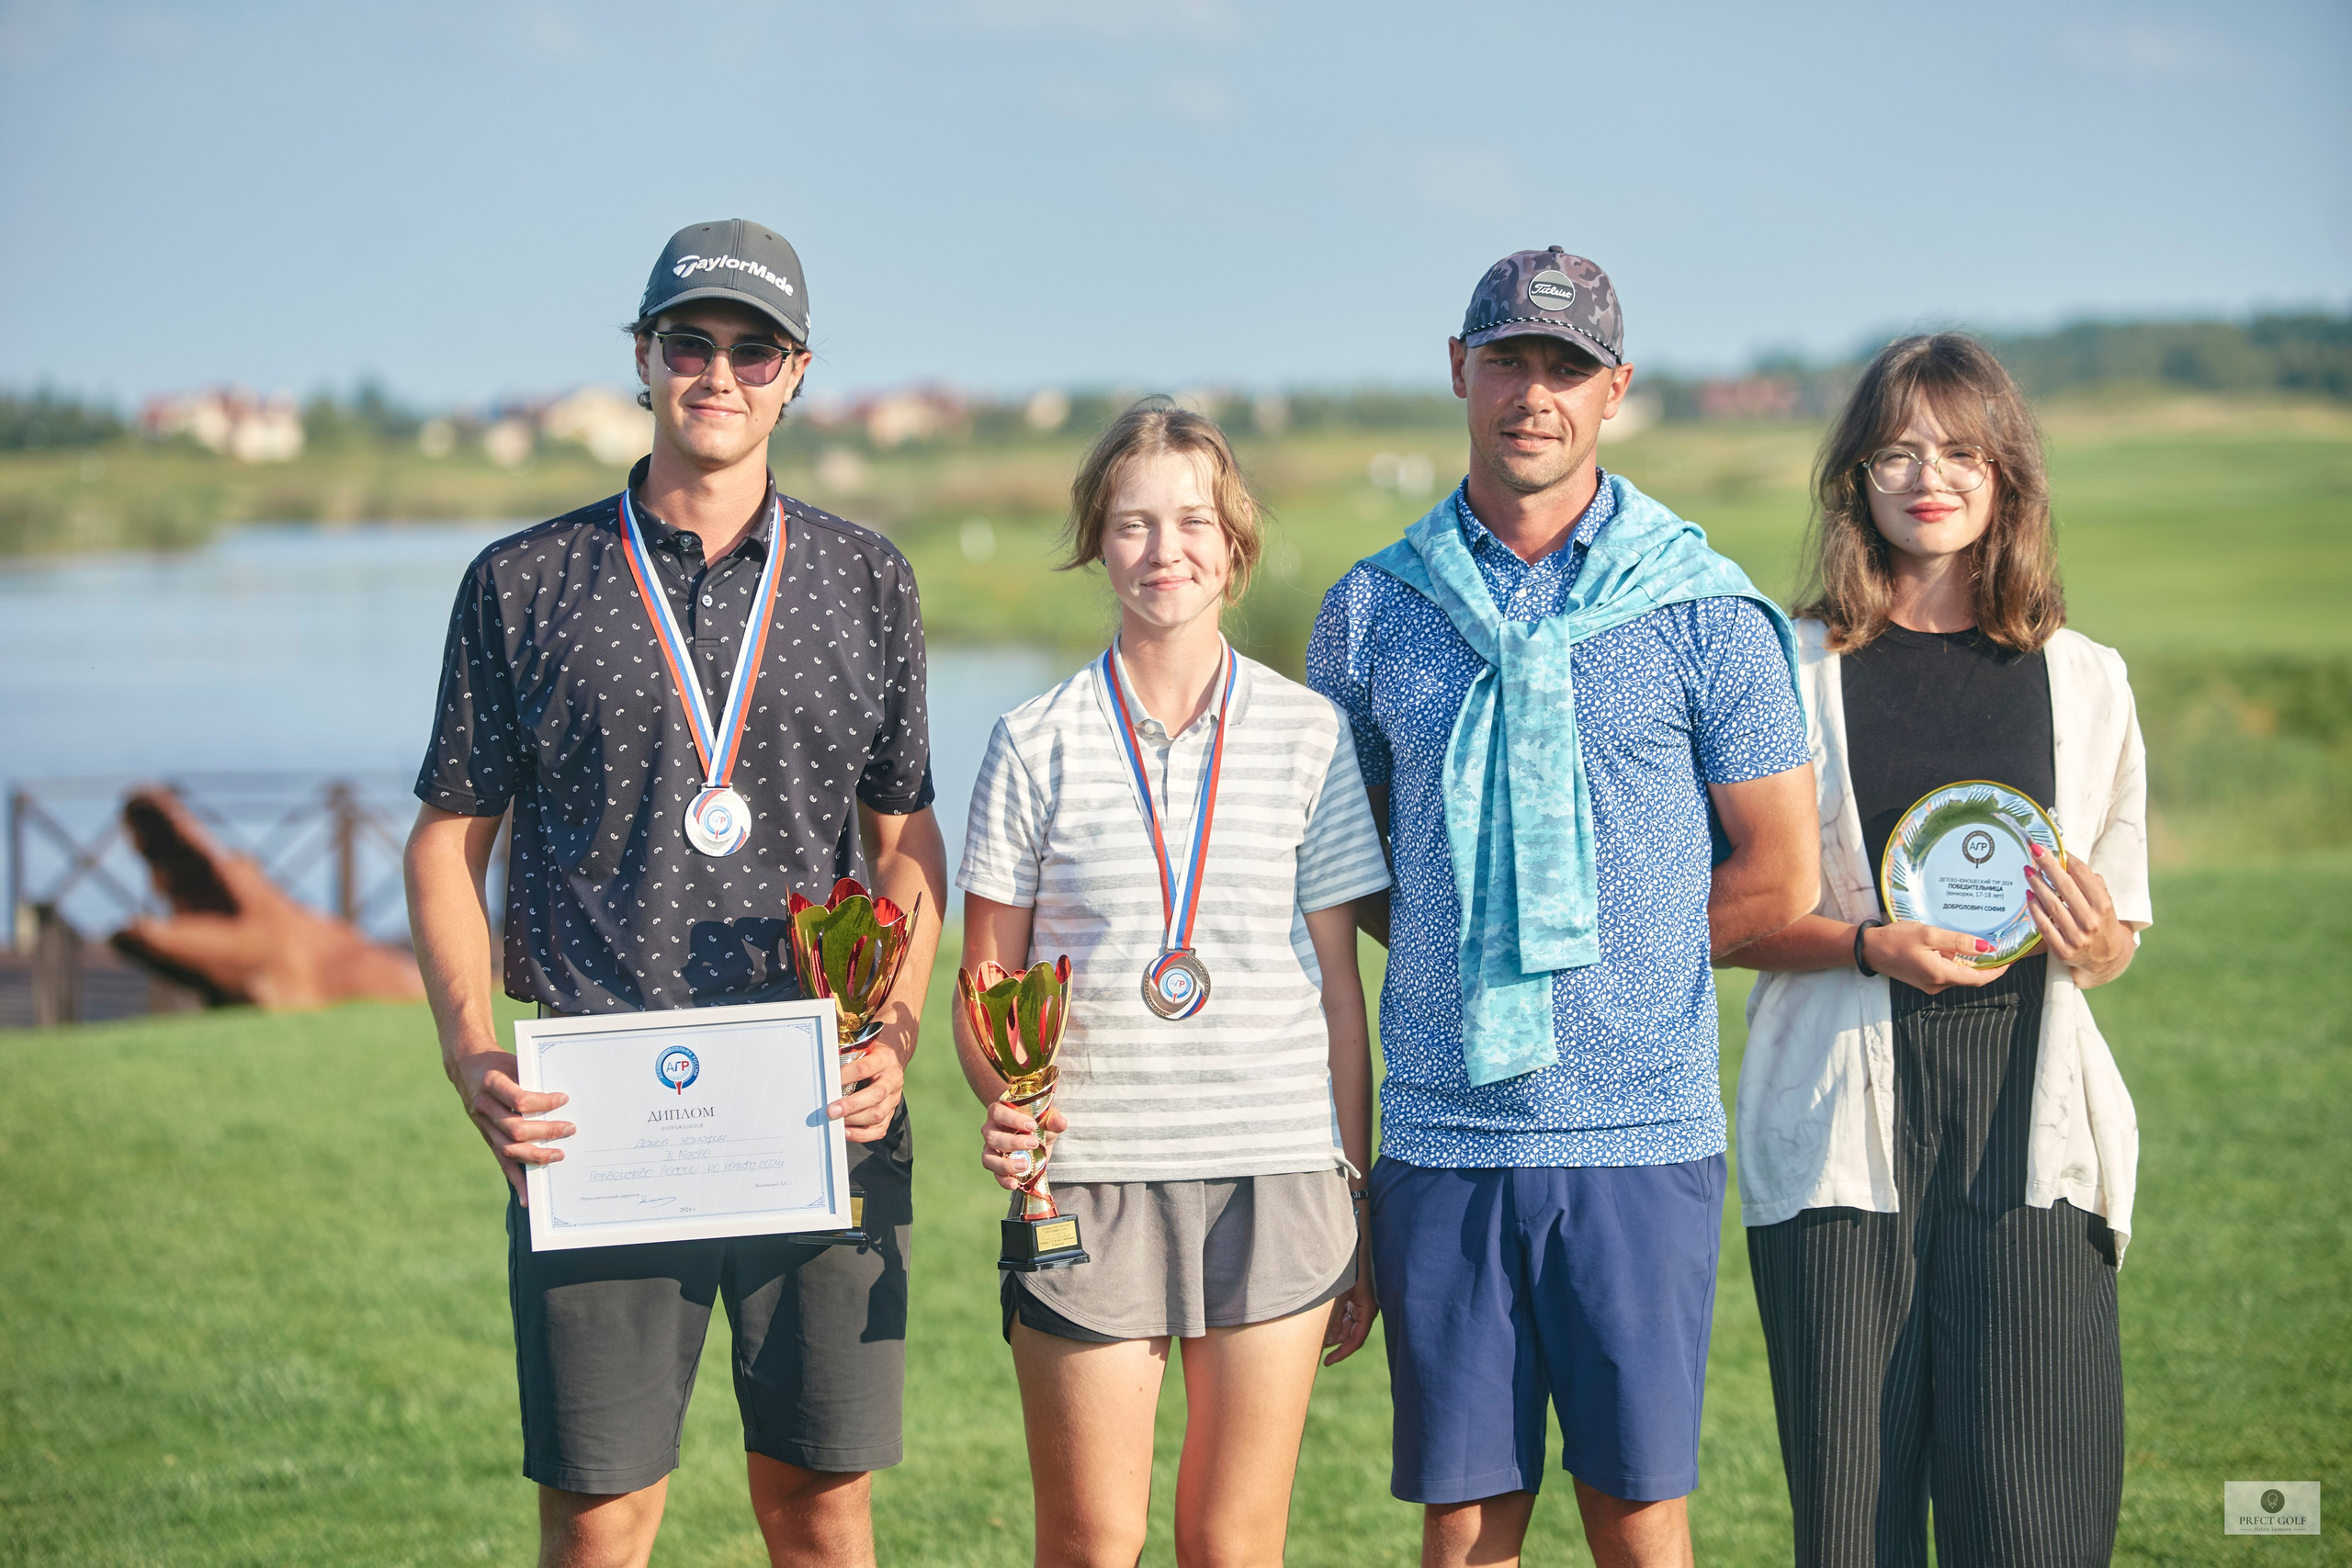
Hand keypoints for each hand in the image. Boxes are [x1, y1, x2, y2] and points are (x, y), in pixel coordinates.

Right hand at [452, 1049, 573, 1203]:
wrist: (466, 1065)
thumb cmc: (497, 1062)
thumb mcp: (513, 1062)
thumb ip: (531, 1080)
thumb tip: (564, 1097)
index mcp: (491, 1084)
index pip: (519, 1099)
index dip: (542, 1102)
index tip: (563, 1099)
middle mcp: (484, 1107)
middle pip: (516, 1128)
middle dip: (545, 1132)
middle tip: (570, 1129)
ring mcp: (483, 1125)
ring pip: (509, 1148)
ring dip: (536, 1155)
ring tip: (558, 1155)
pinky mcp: (486, 1137)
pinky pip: (501, 1161)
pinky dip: (515, 1180)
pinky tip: (527, 1196)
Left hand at [828, 1029, 909, 1143]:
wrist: (891, 1063)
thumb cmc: (870, 1056)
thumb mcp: (863, 1049)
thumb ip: (847, 1057)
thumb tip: (823, 1072)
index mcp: (885, 1059)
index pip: (864, 1068)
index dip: (846, 1076)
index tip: (830, 1084)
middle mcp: (893, 1079)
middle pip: (876, 1094)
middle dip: (851, 1105)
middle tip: (831, 1111)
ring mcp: (894, 1098)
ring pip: (878, 1114)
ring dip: (855, 1120)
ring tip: (837, 1121)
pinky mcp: (891, 1113)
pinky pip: (879, 1129)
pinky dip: (862, 1134)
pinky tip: (847, 1132)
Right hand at [979, 1097, 1066, 1190]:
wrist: (1036, 1136)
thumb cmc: (1038, 1123)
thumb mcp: (1047, 1118)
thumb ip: (1053, 1119)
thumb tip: (1061, 1123)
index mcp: (999, 1112)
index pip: (997, 1112)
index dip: (1013, 1119)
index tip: (1032, 1125)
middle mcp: (991, 1130)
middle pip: (992, 1137)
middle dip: (1013, 1142)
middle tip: (1034, 1143)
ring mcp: (991, 1148)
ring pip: (988, 1157)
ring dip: (1005, 1164)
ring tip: (1025, 1165)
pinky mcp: (995, 1164)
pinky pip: (994, 1174)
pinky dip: (1003, 1180)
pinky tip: (1015, 1184)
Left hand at [1322, 1254, 1376, 1366]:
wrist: (1352, 1243)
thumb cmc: (1348, 1267)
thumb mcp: (1339, 1294)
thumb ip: (1333, 1317)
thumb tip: (1325, 1341)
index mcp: (1368, 1309)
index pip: (1356, 1340)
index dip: (1341, 1354)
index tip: (1326, 1362)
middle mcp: (1365, 1308)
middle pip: (1347, 1334)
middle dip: (1331, 1339)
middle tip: (1311, 1343)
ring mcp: (1358, 1302)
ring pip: (1342, 1324)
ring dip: (1329, 1327)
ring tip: (1311, 1326)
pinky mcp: (1352, 1296)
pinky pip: (1341, 1314)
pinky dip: (1330, 1317)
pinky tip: (1316, 1315)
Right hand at [1860, 921, 2009, 994]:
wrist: (1868, 949)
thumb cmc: (1896, 939)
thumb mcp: (1929, 934)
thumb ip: (1958, 941)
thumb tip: (1986, 947)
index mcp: (1941, 974)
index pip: (1979, 979)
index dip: (1998, 970)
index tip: (2012, 958)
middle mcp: (1938, 985)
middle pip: (1971, 977)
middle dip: (1987, 964)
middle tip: (2000, 946)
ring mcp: (1930, 984)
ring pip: (1959, 974)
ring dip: (1970, 962)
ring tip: (1979, 942)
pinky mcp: (1924, 980)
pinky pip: (1947, 972)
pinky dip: (1956, 962)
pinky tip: (1956, 947)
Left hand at [2027, 844, 2134, 987]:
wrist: (2107, 958)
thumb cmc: (2102, 922)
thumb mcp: (2104, 903)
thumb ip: (2090, 884)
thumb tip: (2067, 860)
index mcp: (2104, 906)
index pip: (2083, 877)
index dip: (2067, 860)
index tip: (2054, 847)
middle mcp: (2091, 922)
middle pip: (2065, 888)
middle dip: (2049, 866)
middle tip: (2035, 850)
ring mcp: (2077, 938)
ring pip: (2052, 906)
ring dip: (2037, 885)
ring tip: (2028, 870)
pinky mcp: (2063, 951)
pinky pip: (2044, 926)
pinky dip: (2035, 909)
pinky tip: (2028, 895)